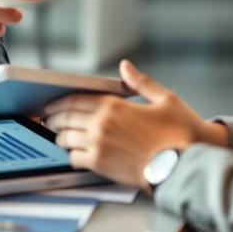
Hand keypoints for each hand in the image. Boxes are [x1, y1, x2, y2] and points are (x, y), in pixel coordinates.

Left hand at [43, 60, 228, 189]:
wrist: (184, 164)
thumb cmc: (180, 132)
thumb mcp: (165, 98)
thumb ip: (140, 82)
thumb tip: (125, 66)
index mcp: (114, 104)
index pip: (76, 99)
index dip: (60, 102)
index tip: (52, 104)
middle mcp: (101, 123)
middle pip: (65, 117)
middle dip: (53, 117)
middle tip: (48, 118)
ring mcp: (98, 144)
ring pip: (65, 138)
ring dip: (59, 136)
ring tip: (58, 135)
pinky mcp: (100, 165)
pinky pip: (74, 158)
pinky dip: (71, 155)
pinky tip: (73, 154)